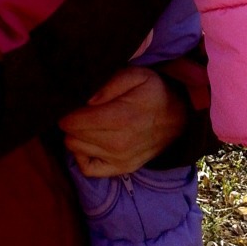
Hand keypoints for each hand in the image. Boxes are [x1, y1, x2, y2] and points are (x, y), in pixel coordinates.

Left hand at [58, 67, 186, 176]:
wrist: (178, 117)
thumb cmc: (153, 92)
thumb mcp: (136, 75)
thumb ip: (110, 84)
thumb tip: (88, 101)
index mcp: (121, 118)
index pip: (77, 122)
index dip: (67, 113)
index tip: (70, 105)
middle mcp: (119, 143)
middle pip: (73, 136)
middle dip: (71, 123)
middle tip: (79, 113)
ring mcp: (120, 160)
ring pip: (76, 150)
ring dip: (75, 137)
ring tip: (84, 125)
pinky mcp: (122, 169)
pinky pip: (88, 170)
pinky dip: (81, 157)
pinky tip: (87, 143)